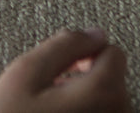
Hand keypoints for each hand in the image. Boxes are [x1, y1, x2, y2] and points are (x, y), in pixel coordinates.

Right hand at [0, 28, 131, 112]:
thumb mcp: (26, 72)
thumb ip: (64, 44)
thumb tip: (92, 33)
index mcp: (103, 93)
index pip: (113, 51)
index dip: (83, 52)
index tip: (62, 66)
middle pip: (111, 78)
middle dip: (82, 78)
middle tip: (48, 92)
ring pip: (106, 102)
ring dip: (82, 100)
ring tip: (49, 111)